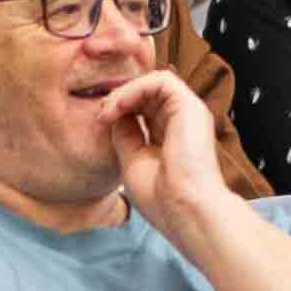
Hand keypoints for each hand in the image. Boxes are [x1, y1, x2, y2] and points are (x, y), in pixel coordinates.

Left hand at [102, 69, 236, 225]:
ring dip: (125, 92)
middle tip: (101, 115)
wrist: (183, 209)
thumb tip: (114, 114)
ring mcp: (188, 113)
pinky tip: (120, 106)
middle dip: (120, 98)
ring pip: (154, 82)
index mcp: (170, 137)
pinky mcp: (191, 106)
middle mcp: (181, 122)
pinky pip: (161, 81)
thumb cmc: (162, 197)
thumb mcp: (132, 161)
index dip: (120, 109)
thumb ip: (125, 135)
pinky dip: (136, 88)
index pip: (144, 109)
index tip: (100, 122)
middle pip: (148, 93)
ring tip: (108, 110)